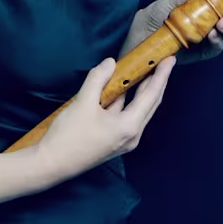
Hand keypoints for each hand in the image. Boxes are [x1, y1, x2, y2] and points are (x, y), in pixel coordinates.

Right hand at [32, 55, 176, 181]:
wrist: (52, 164)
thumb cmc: (69, 135)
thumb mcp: (83, 102)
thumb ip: (98, 79)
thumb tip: (110, 63)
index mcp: (129, 126)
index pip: (151, 95)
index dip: (161, 75)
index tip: (170, 59)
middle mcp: (132, 135)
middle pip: (149, 104)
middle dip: (156, 82)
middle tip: (163, 62)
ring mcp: (123, 140)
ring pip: (138, 110)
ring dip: (142, 90)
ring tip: (145, 70)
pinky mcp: (113, 140)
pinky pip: (126, 115)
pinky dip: (127, 100)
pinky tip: (123, 87)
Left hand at [118, 0, 222, 64]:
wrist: (138, 36)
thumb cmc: (155, 16)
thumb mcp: (173, 0)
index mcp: (212, 4)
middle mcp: (216, 19)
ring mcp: (212, 37)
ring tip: (222, 22)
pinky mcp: (205, 52)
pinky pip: (218, 46)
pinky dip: (219, 39)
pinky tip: (213, 33)